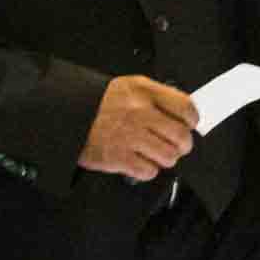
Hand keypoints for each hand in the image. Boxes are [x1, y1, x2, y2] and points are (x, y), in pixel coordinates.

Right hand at [78, 75, 197, 179]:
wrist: (67, 114)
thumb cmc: (99, 103)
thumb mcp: (129, 87)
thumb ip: (156, 97)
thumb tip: (183, 114)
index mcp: (143, 92)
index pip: (185, 107)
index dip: (191, 120)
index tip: (189, 125)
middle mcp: (139, 113)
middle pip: (181, 136)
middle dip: (182, 145)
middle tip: (177, 145)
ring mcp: (129, 136)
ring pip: (168, 156)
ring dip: (165, 159)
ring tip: (156, 154)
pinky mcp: (118, 157)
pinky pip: (148, 171)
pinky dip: (147, 170)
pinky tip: (139, 161)